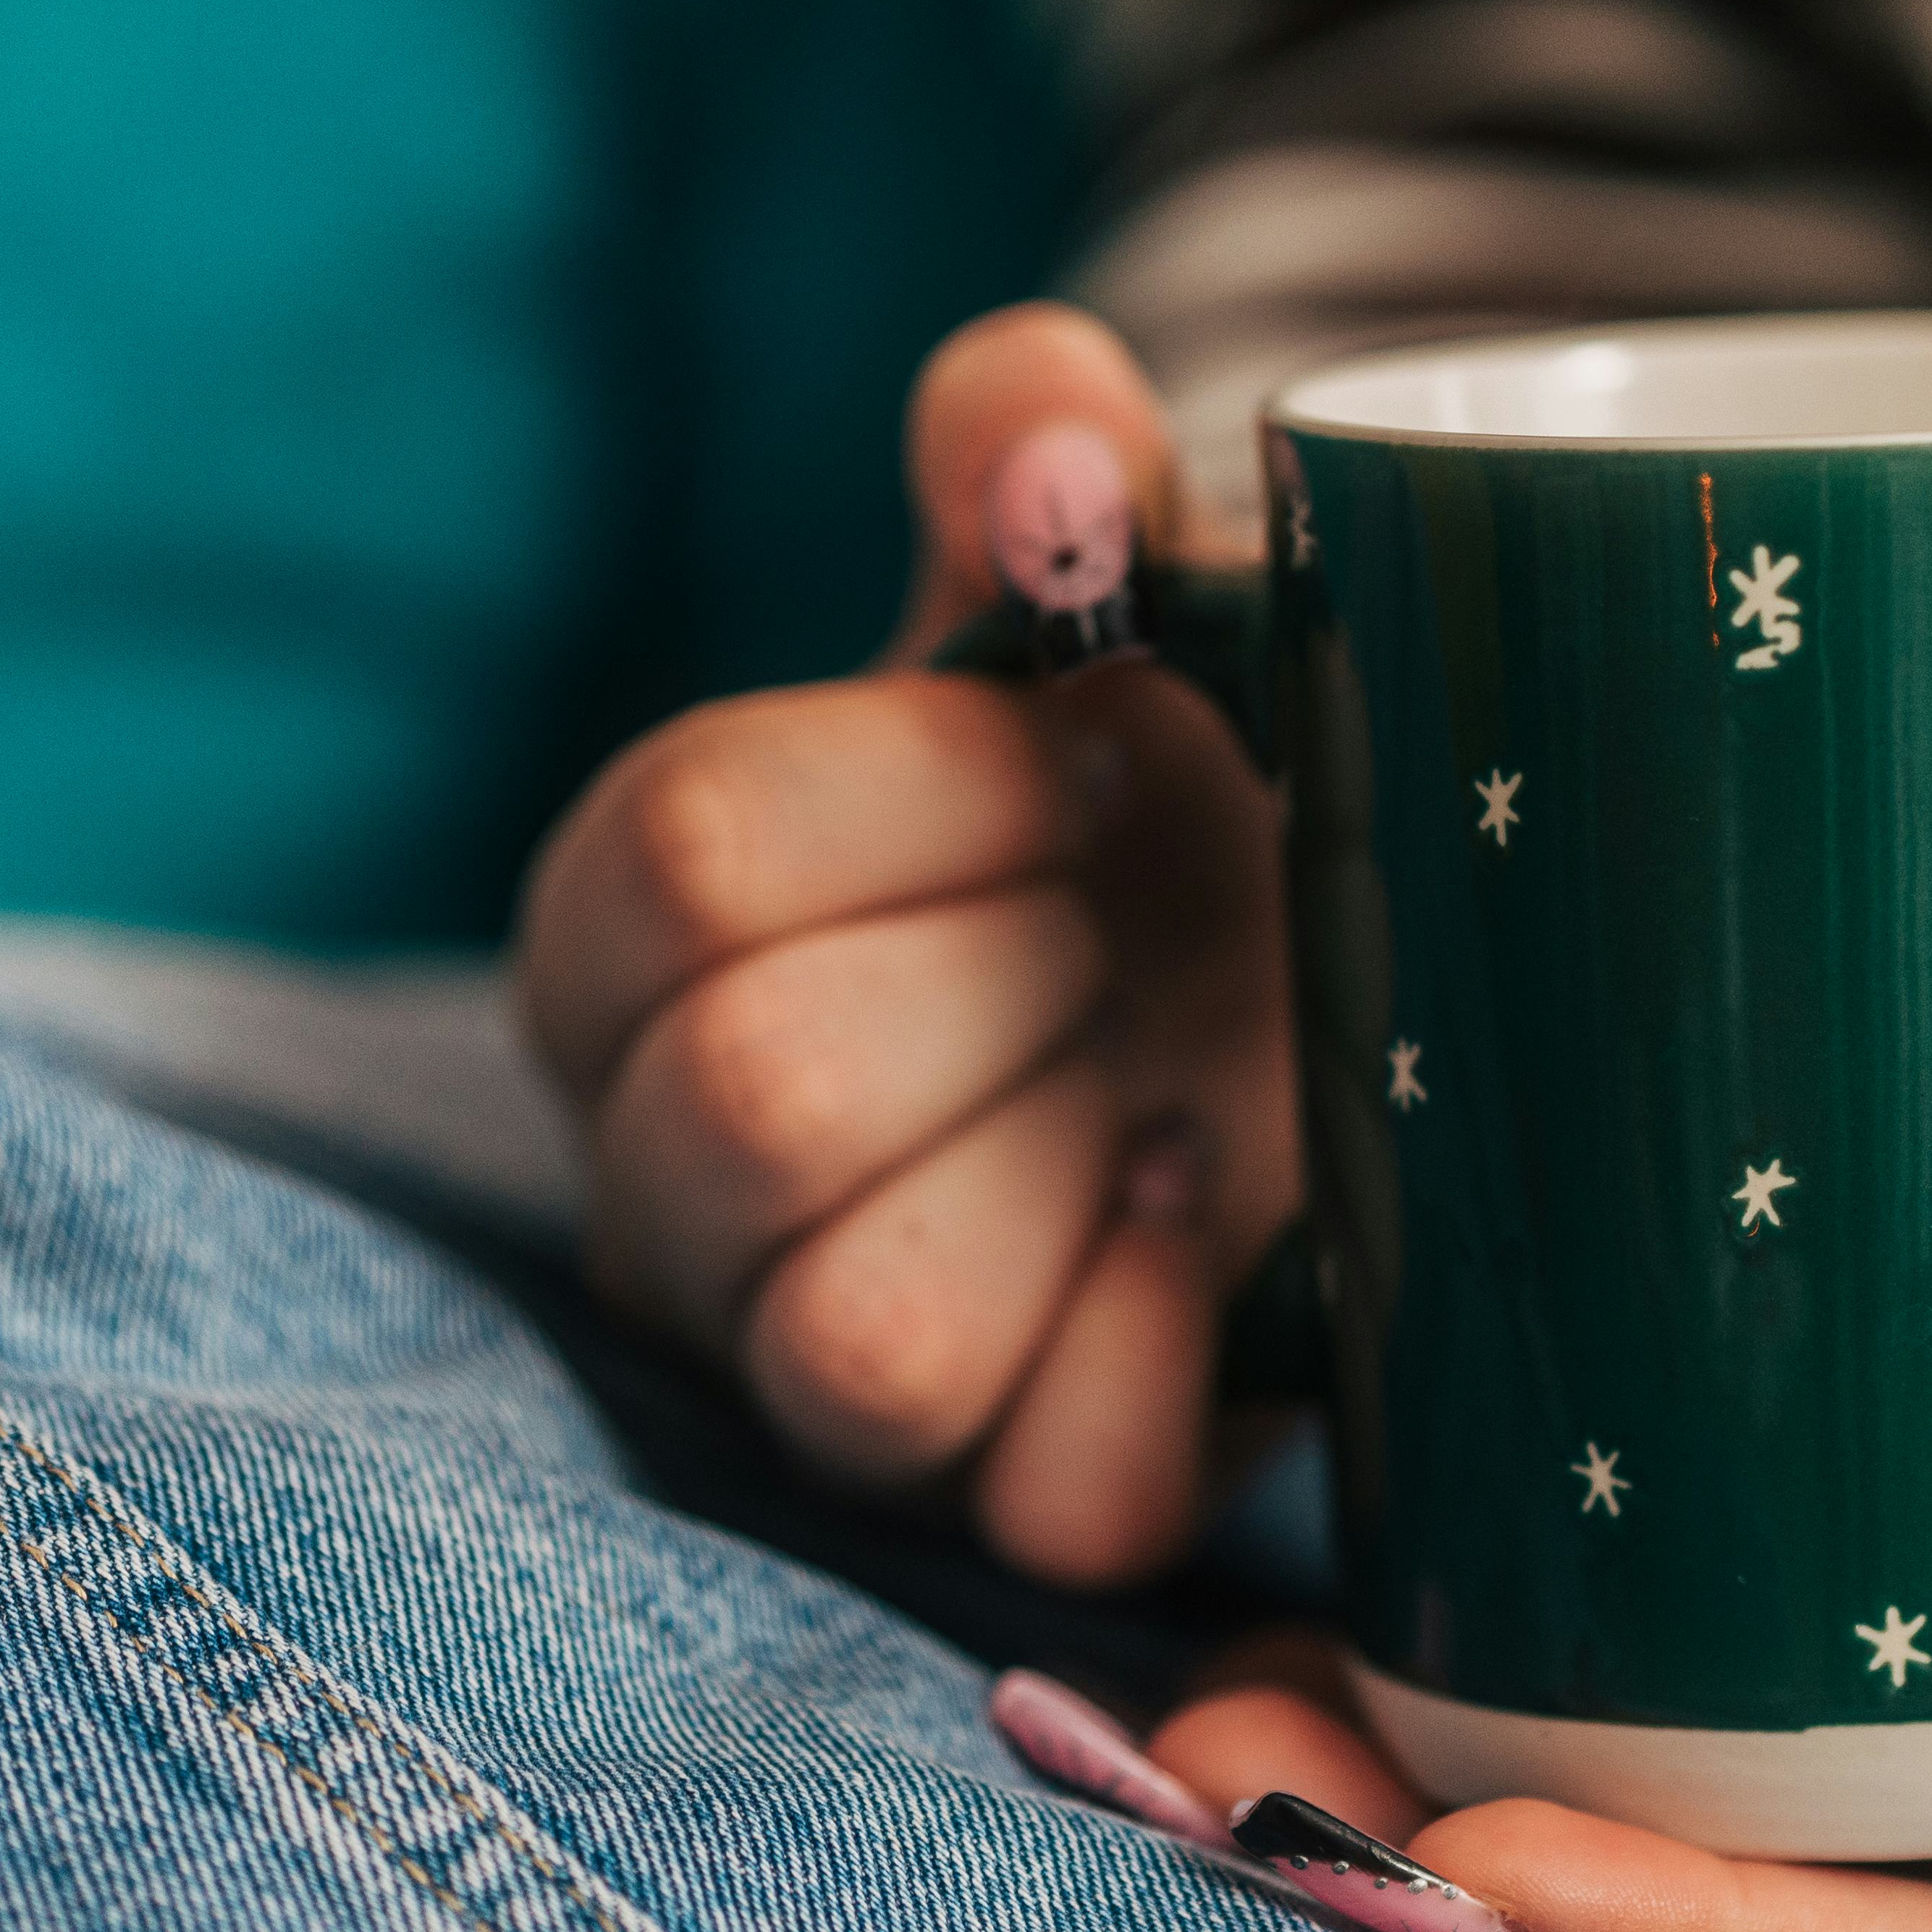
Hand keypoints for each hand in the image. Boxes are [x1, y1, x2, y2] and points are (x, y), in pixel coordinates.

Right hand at [518, 308, 1290, 1582]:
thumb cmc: (1157, 772)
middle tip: (1133, 926)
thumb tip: (1043, 427)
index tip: (1099, 746)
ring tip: (1168, 1079)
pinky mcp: (984, 1504)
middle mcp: (658, 1167)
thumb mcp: (1102, 586)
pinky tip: (1207, 1221)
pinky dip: (1162, 1356)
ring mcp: (797, 1363)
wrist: (1304, 968)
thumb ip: (1039, 455)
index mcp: (627, 917)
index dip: (942, 788)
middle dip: (1018, 984)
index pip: (691, 849)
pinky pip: (1044, 1500)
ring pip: (862, 1340)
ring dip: (1070, 1177)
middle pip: (757, 1101)